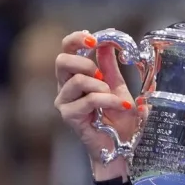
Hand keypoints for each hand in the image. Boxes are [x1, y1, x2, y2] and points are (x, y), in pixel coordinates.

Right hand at [54, 30, 140, 173]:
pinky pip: (89, 99)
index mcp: (75, 76)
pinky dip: (109, 100)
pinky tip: (121, 106)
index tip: (93, 38)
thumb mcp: (118, 87)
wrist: (122, 146)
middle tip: (102, 75)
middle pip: (62, 60)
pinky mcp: (69, 116)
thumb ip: (110, 66)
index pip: (66, 50)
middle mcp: (65, 87)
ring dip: (101, 86)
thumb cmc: (118, 120)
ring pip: (77, 80)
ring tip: (114, 98)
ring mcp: (65, 102)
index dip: (76, 39)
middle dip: (86, 63)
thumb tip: (107, 44)